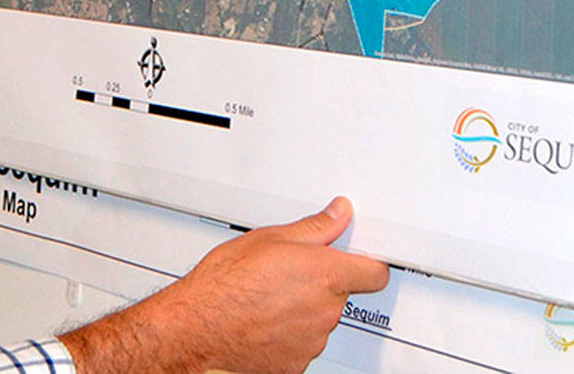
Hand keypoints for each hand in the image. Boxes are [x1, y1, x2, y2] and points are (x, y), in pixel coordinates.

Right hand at [61, 197, 388, 373]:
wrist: (198, 327)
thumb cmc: (226, 284)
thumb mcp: (269, 238)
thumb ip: (314, 228)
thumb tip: (339, 214)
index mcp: (325, 274)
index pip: (375, 272)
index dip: (367, 263)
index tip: (359, 256)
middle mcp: (325, 310)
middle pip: (341, 294)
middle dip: (322, 282)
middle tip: (290, 271)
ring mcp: (312, 340)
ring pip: (320, 319)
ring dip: (304, 308)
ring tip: (269, 295)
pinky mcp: (296, 363)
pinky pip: (302, 342)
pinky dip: (289, 333)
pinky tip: (264, 319)